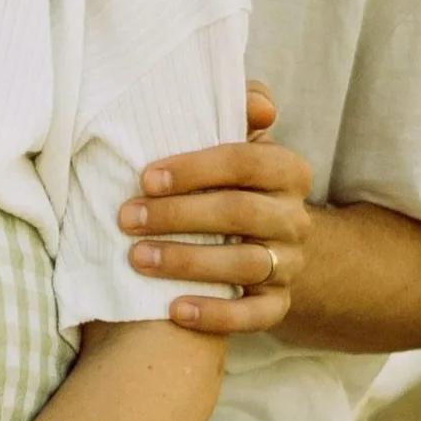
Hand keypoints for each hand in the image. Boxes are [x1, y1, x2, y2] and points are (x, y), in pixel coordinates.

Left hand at [125, 81, 312, 333]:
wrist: (264, 239)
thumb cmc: (229, 180)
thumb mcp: (234, 140)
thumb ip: (238, 108)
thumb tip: (259, 104)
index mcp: (287, 171)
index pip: (247, 162)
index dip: (195, 169)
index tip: (145, 178)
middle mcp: (295, 218)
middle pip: (241, 214)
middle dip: (178, 216)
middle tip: (125, 218)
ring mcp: (289, 263)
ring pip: (246, 265)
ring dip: (187, 262)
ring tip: (137, 259)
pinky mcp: (278, 303)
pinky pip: (257, 316)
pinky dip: (217, 314)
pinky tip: (174, 310)